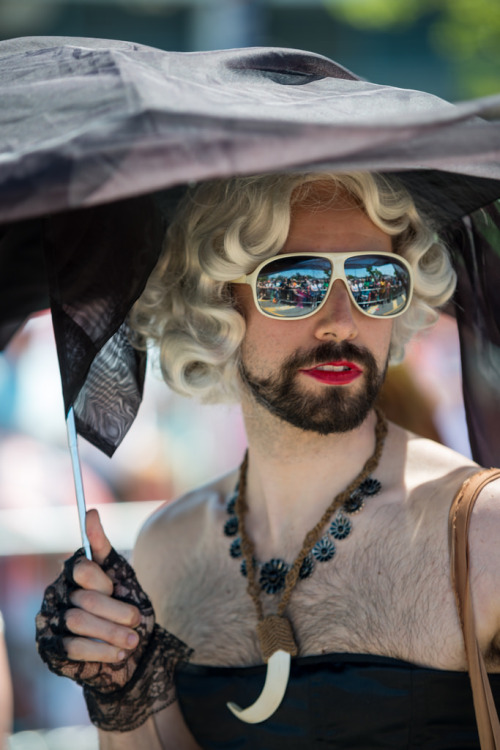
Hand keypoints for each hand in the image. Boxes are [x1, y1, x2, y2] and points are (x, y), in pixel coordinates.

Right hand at [63, 509, 141, 664]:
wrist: (129, 647)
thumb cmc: (124, 604)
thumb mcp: (120, 573)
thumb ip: (103, 545)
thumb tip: (90, 512)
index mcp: (74, 573)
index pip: (82, 569)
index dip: (103, 582)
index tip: (119, 589)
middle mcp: (59, 593)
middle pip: (86, 599)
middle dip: (117, 611)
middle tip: (137, 619)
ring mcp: (53, 619)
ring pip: (79, 622)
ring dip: (112, 633)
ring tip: (133, 640)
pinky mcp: (52, 646)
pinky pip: (73, 647)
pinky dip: (101, 651)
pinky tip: (118, 653)